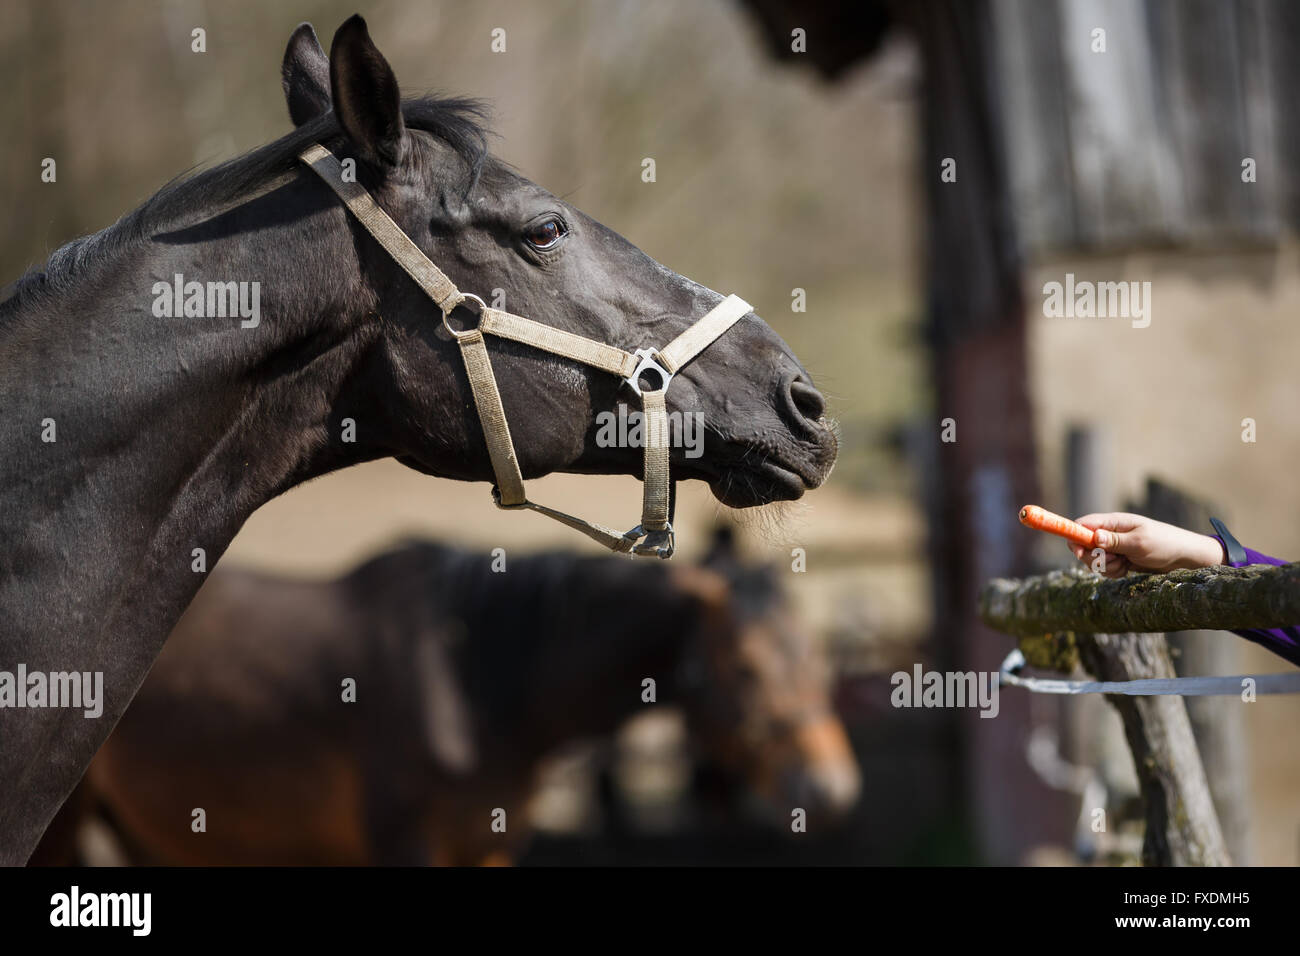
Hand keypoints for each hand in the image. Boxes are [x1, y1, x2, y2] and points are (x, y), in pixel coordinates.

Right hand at [1068, 512, 1226, 578]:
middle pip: (1083, 546)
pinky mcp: (1118, 559)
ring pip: (1094, 560)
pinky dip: (1113, 572)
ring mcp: (1113, 546)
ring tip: (1125, 564)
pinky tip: (1128, 569)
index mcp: (1114, 522)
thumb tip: (1094, 536)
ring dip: (1106, 567)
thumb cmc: (1164, 544)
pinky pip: (1105, 569)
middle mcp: (1110, 533)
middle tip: (1114, 560)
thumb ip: (1115, 540)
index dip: (1075, 537)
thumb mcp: (1139, 542)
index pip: (1083, 525)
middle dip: (1094, 558)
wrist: (1183, 557)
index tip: (1081, 552)